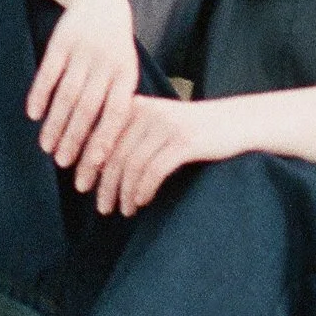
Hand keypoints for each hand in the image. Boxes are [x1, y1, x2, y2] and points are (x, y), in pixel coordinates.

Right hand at [25, 0, 138, 174]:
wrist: (101, 0)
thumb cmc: (115, 48)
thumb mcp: (125, 70)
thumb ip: (118, 102)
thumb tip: (108, 148)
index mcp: (125, 74)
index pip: (115, 113)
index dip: (104, 140)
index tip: (93, 165)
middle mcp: (105, 63)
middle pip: (88, 108)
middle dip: (74, 138)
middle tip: (62, 162)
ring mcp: (82, 51)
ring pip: (66, 94)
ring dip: (55, 123)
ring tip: (46, 146)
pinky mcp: (61, 41)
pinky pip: (48, 72)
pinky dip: (40, 94)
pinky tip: (33, 114)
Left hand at [97, 93, 224, 215]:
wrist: (234, 123)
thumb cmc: (190, 131)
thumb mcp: (157, 126)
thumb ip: (130, 137)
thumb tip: (94, 167)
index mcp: (135, 105)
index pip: (101, 136)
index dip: (88, 163)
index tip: (81, 187)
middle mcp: (147, 112)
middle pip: (114, 152)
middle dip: (103, 183)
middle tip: (101, 207)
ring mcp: (166, 125)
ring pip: (132, 164)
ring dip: (124, 192)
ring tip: (123, 210)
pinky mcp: (185, 141)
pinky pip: (155, 170)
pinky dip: (144, 189)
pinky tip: (141, 202)